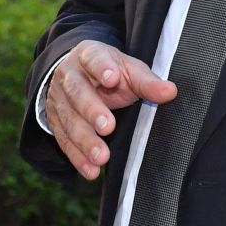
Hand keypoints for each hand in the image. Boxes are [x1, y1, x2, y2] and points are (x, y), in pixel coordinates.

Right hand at [45, 41, 176, 180]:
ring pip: (69, 119)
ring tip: (102, 157)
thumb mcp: (128, 70)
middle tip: (108, 127)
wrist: (78, 75)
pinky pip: (64, 141)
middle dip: (91, 110)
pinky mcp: (55, 121)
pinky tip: (91, 171)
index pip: (94, 58)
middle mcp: (68, 75)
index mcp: (88, 55)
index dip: (101, 68)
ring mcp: (58, 99)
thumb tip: (170, 92)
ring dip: (84, 140)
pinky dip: (77, 157)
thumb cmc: (109, 72)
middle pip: (77, 91)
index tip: (113, 79)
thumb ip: (147, 82)